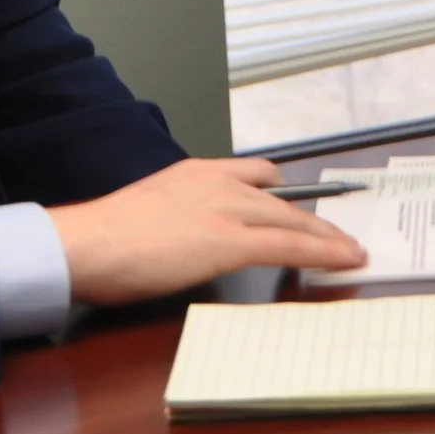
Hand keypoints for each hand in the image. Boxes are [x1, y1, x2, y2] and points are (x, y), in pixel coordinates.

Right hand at [46, 158, 366, 306]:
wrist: (86, 243)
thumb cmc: (103, 238)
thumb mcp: (148, 211)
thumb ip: (178, 217)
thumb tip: (188, 239)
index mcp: (196, 173)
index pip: (255, 175)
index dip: (282, 193)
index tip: (296, 203)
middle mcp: (218, 183)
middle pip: (281, 198)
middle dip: (313, 218)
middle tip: (337, 232)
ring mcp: (226, 210)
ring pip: (293, 220)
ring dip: (326, 237)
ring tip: (349, 249)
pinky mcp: (230, 241)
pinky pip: (290, 245)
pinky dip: (323, 252)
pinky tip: (342, 260)